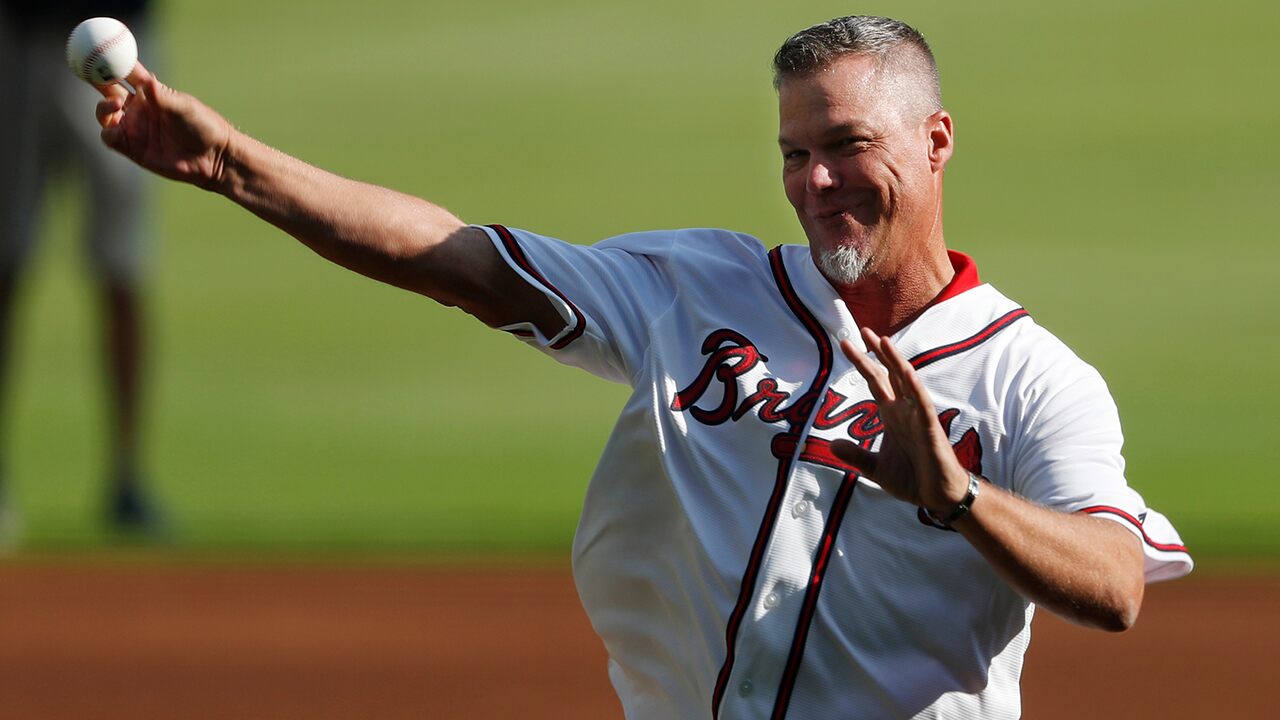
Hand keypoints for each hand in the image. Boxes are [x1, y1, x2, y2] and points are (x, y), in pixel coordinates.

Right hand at [95, 63, 232, 190]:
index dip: (112, 62)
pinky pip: (110, 137)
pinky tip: (116, 128)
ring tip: (116, 104)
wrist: (214, 158)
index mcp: (151, 93)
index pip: (127, 73)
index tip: (100, 51)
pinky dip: (108, 131)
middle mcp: (139, 109)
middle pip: (108, 90)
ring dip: (103, 107)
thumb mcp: (184, 107)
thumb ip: (162, 97)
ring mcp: (135, 128)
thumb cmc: (204, 127)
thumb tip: (146, 79)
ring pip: (105, 114)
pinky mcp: (133, 148)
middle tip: (91, 71)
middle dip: (97, 79)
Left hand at [831, 327, 971, 512]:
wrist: (937, 497)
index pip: (875, 382)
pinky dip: (916, 389)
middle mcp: (904, 410)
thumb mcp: (875, 469)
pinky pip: (923, 406)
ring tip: (883, 341)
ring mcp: (918, 417)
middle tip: (862, 329)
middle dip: (876, 352)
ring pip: (907, 382)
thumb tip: (832, 445)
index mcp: (891, 415)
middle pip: (889, 374)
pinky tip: (909, 374)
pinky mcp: (930, 430)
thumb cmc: (912, 479)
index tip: (847, 343)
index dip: (862, 362)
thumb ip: (855, 456)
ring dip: (896, 362)